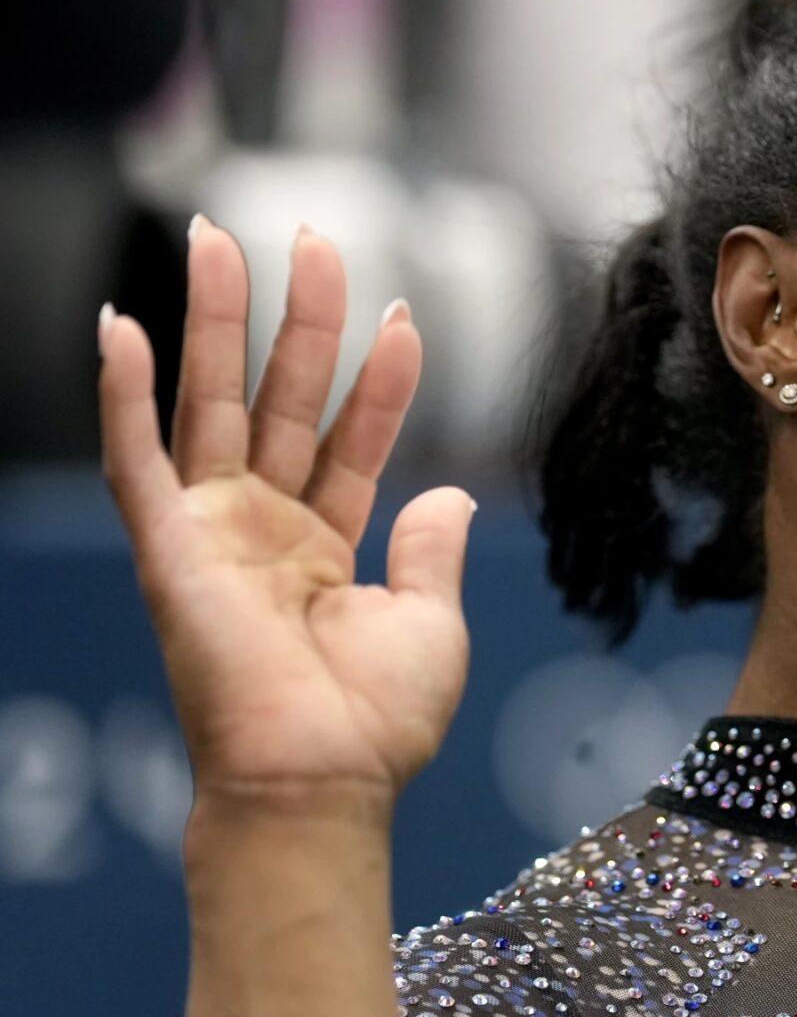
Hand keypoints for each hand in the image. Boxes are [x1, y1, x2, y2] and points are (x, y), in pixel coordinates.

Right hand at [99, 219, 473, 821]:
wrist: (321, 781)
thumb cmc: (374, 723)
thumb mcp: (430, 624)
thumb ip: (433, 551)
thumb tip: (451, 491)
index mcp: (325, 548)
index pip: (354, 438)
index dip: (380, 381)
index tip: (408, 315)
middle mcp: (264, 529)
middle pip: (279, 398)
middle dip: (298, 318)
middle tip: (315, 236)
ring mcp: (213, 533)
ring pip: (212, 402)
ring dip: (215, 320)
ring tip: (223, 238)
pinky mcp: (168, 548)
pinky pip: (136, 458)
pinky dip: (124, 394)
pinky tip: (123, 326)